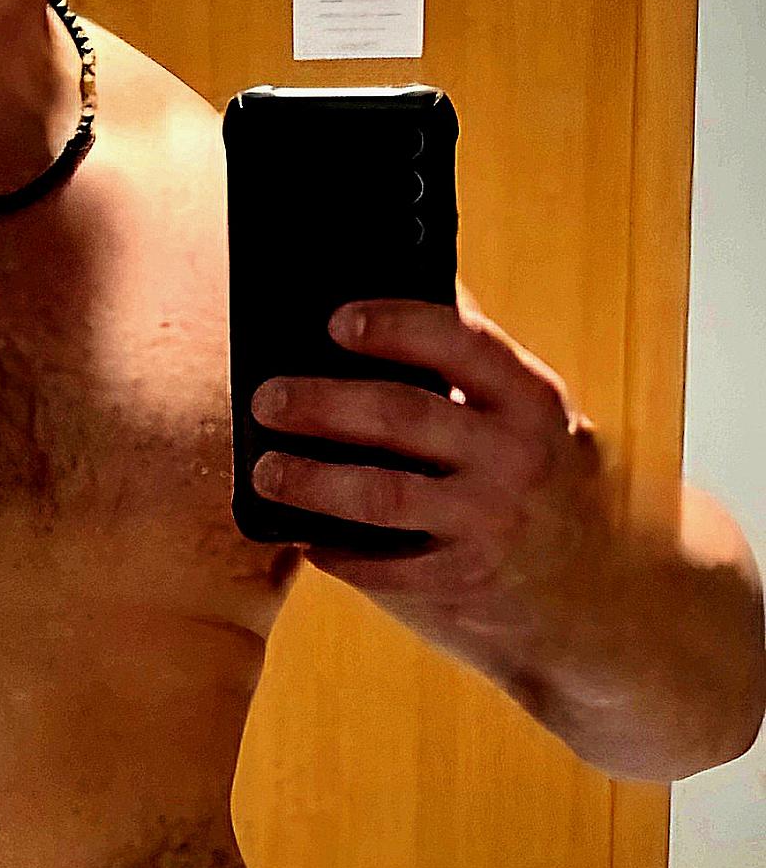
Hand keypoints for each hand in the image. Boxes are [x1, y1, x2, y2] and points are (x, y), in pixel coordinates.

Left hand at [246, 280, 616, 646]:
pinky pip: (385, 565)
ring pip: (383, 494)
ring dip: (313, 481)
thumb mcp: (528, 416)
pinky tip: (300, 535)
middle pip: (403, 416)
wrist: (601, 588)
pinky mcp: (466, 579)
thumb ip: (470, 364)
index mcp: (530, 398)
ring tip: (265, 470)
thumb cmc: (537, 478)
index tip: (336, 320)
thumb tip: (390, 280)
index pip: (461, 342)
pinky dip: (336, 550)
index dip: (396, 326)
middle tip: (266, 399)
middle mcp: (516, 455)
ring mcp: (492, 521)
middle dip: (324, 405)